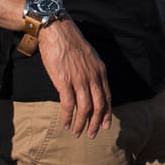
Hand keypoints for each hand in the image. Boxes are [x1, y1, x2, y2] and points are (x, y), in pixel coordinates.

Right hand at [38, 19, 111, 137]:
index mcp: (100, 70)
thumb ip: (92, 71)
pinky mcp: (64, 81)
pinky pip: (68, 105)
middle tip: (92, 134)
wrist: (57, 30)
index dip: (107, 112)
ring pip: (85, 109)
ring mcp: (79, 79)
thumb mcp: (89, 56)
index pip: (107, 96)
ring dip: (81, 124)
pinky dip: (67, 117)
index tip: (106, 124)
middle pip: (99, 106)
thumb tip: (91, 85)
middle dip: (96, 123)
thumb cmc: (70, 41)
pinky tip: (65, 123)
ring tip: (76, 132)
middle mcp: (92, 76)